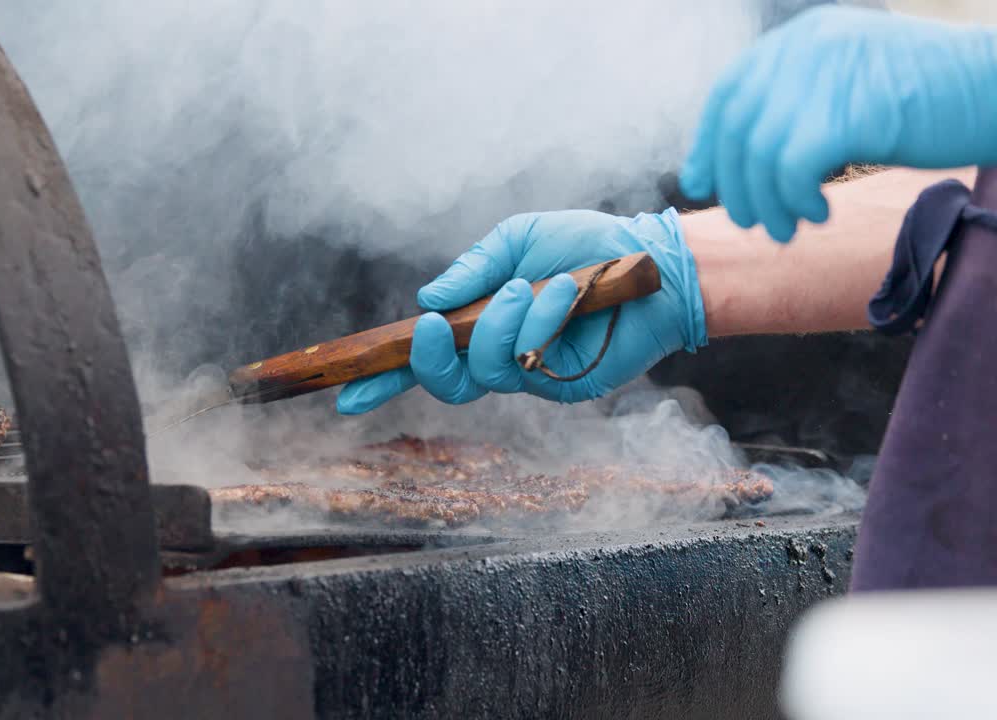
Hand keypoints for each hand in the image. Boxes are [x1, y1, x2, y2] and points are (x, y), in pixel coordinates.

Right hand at [336, 209, 706, 413]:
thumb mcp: (518, 240)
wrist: (650, 260)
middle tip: (438, 325)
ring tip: (528, 287)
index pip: (423, 359)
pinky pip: (531, 365)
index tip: (346, 393)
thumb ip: (472, 268)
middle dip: (432, 357)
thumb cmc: (585, 246)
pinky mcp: (565, 384)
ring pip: (486, 372)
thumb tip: (426, 299)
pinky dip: (540, 325)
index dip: (383, 379)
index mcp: (479, 324)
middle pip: (446, 383)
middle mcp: (500, 354)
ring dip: (499, 327)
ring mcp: (532, 374)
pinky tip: (565, 295)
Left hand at [680, 6, 996, 241]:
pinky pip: (790, 169)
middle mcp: (806, 47)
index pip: (731, 92)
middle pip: (737, 128)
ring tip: (789, 227)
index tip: (703, 183)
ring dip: (767, 203)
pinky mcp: (847, 111)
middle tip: (755, 221)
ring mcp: (825, 75)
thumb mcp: (854, 83)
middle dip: (737, 185)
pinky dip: (795, 200)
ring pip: (758, 155)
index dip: (709, 142)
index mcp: (803, 38)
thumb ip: (799, 103)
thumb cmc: (936, 97)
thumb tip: (737, 157)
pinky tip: (819, 214)